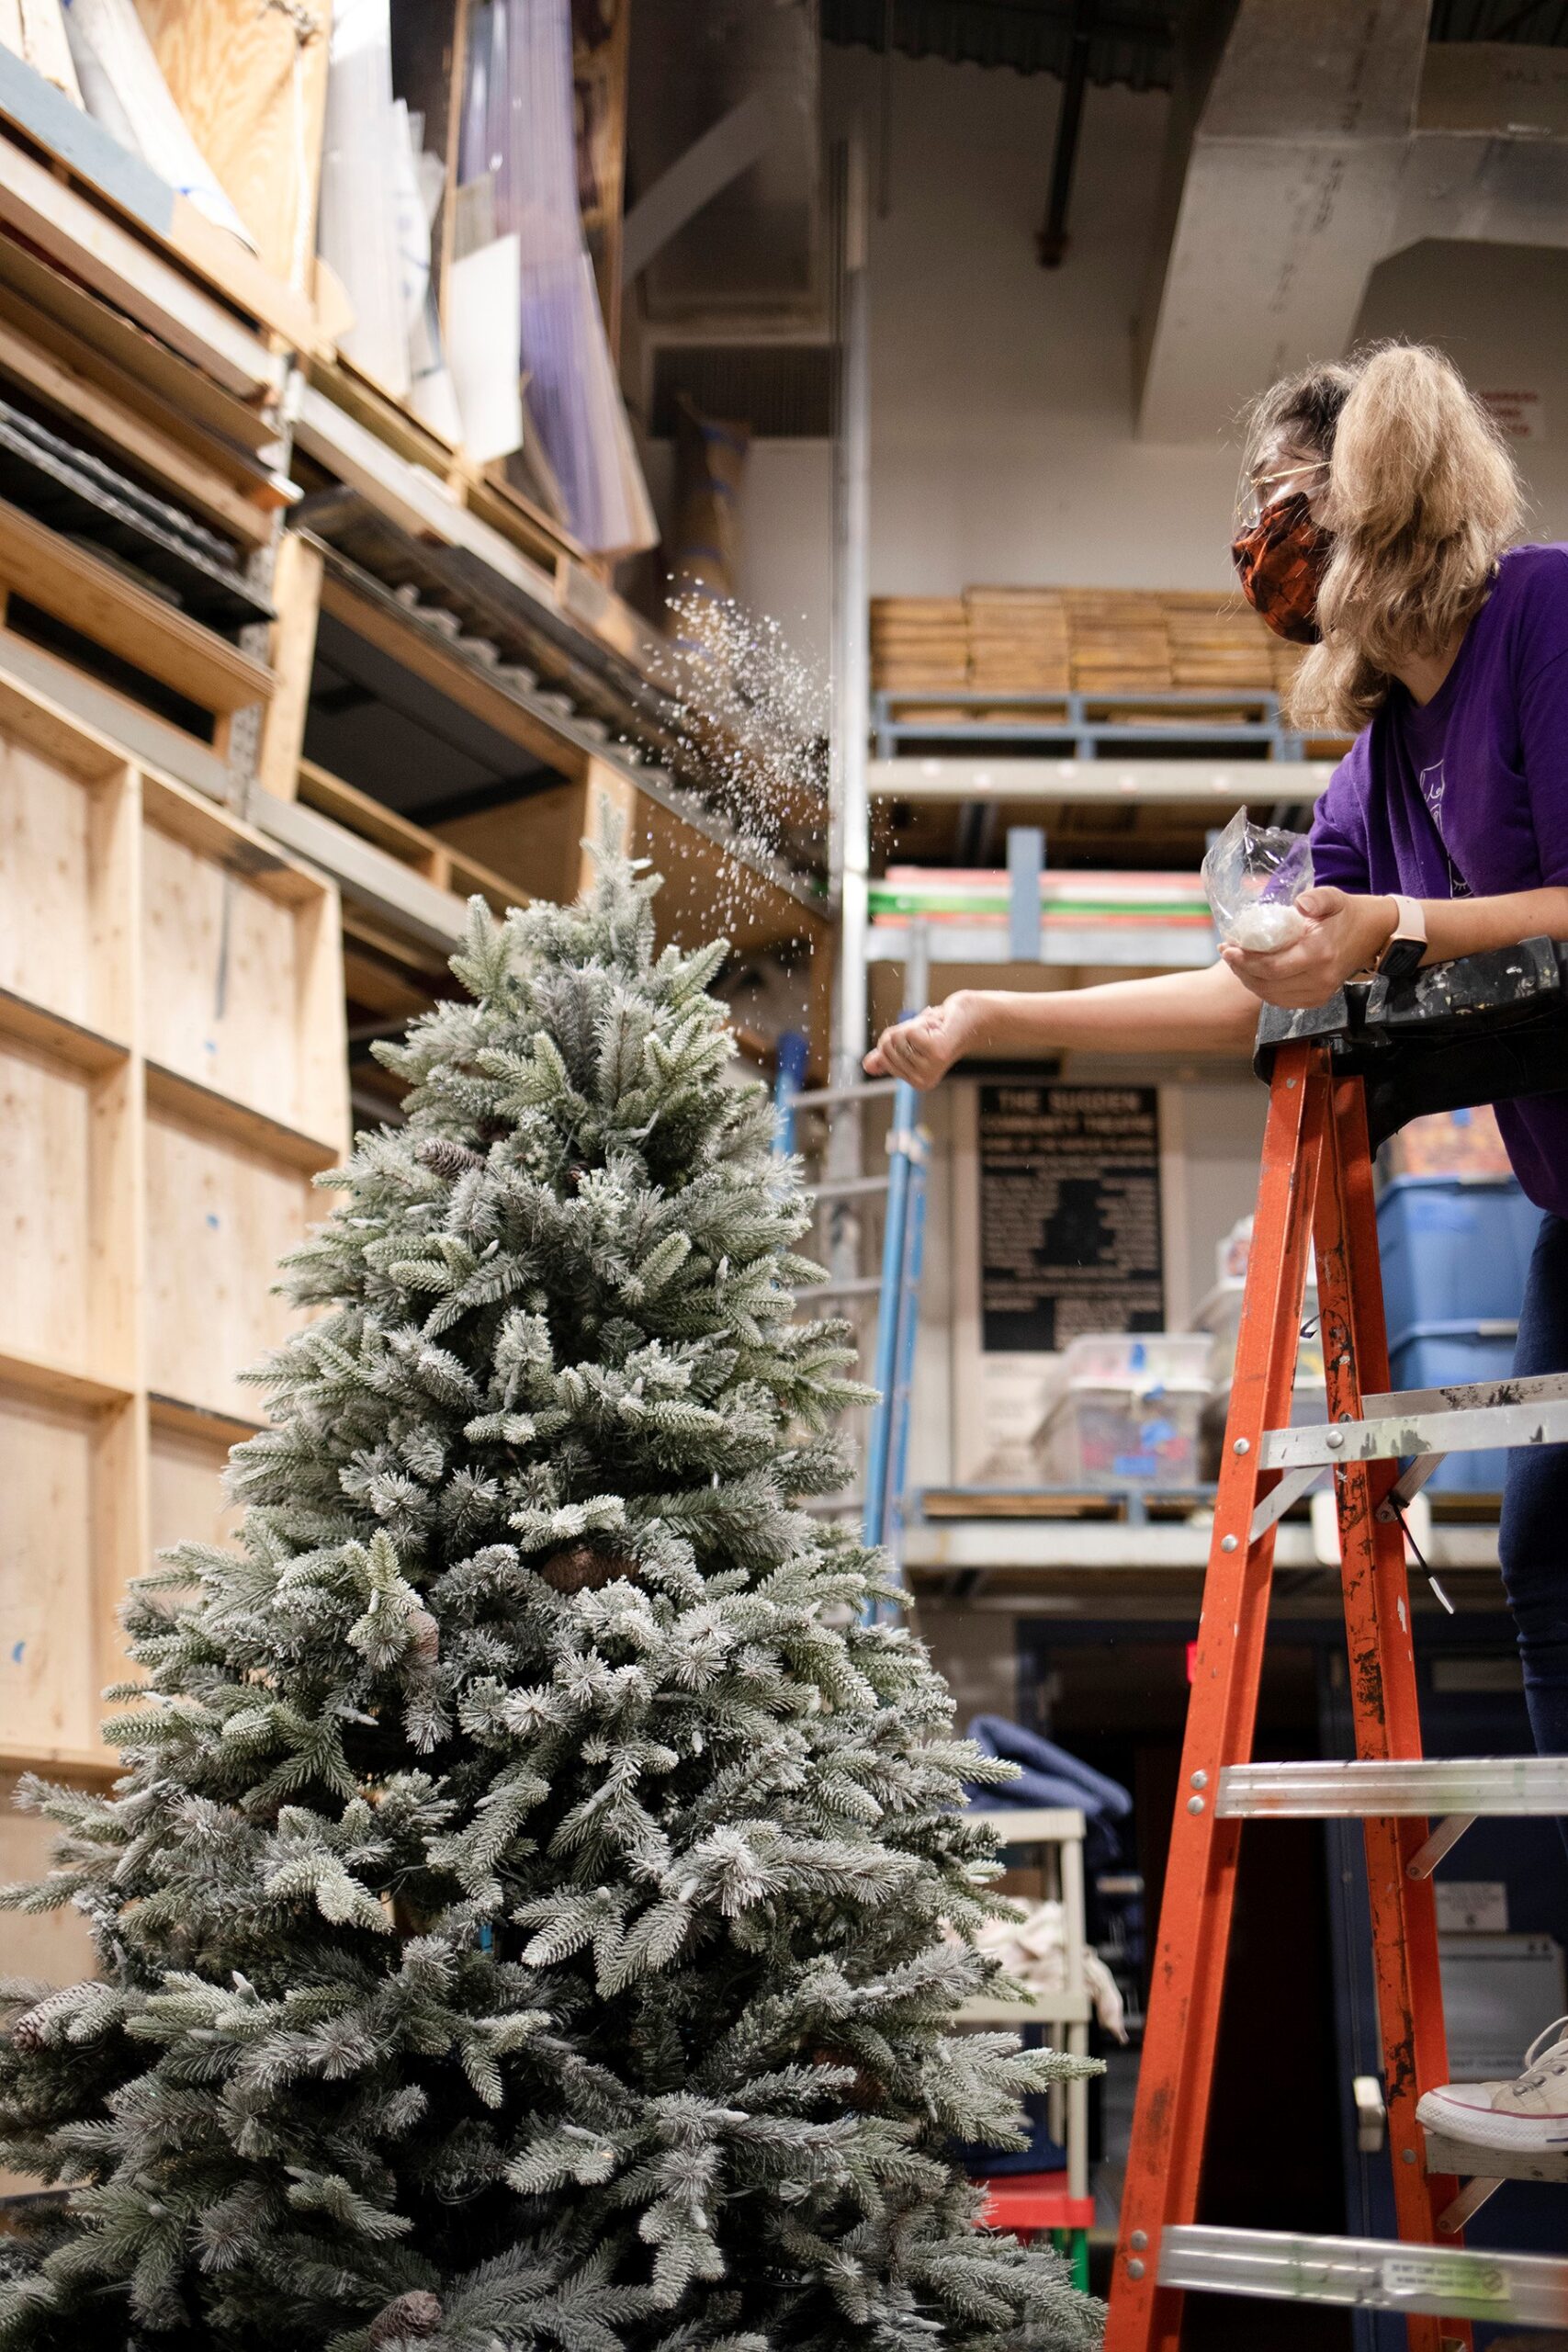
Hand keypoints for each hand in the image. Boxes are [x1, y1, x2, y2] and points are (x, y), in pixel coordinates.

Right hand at [864, 992, 977, 1086]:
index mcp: (915, 1082)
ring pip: (898, 1037)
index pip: (882, 1053)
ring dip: (916, 1025)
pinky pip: (910, 1033)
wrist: (971, 1019)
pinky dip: (923, 1022)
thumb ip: (889, 1055)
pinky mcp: (935, 1054)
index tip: (920, 1038)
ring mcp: (928, 1068)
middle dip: (904, 1030)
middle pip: (887, 1045)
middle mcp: (921, 1081)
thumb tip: (867, 1065)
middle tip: (928, 1032)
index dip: (897, 1037)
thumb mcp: (910, 1043)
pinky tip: (939, 1027)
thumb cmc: (941, 1030)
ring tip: (935, 1030)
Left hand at [1219, 887, 1396, 1009]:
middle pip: (1267, 984)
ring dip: (1249, 981)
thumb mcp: (1334, 897)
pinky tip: (1253, 974)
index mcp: (1320, 953)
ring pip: (1271, 996)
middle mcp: (1320, 978)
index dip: (1245, 961)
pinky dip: (1263, 990)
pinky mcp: (1318, 999)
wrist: (1375, 934)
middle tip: (1227, 952)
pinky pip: (1282, 1000)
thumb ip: (1317, 898)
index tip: (1228, 947)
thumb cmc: (1349, 914)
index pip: (1273, 967)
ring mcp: (1320, 992)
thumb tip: (1299, 903)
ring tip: (1236, 962)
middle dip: (1241, 969)